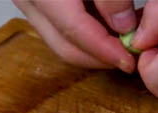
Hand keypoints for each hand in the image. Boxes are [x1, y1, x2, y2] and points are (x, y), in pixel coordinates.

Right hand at [13, 0, 137, 71]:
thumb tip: (124, 28)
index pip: (74, 32)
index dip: (105, 50)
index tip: (130, 60)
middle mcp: (27, 0)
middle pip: (65, 47)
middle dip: (99, 58)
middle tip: (129, 58)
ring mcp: (27, 3)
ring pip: (60, 41)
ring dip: (92, 48)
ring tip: (122, 42)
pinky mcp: (34, 3)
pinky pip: (57, 28)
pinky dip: (84, 33)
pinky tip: (107, 28)